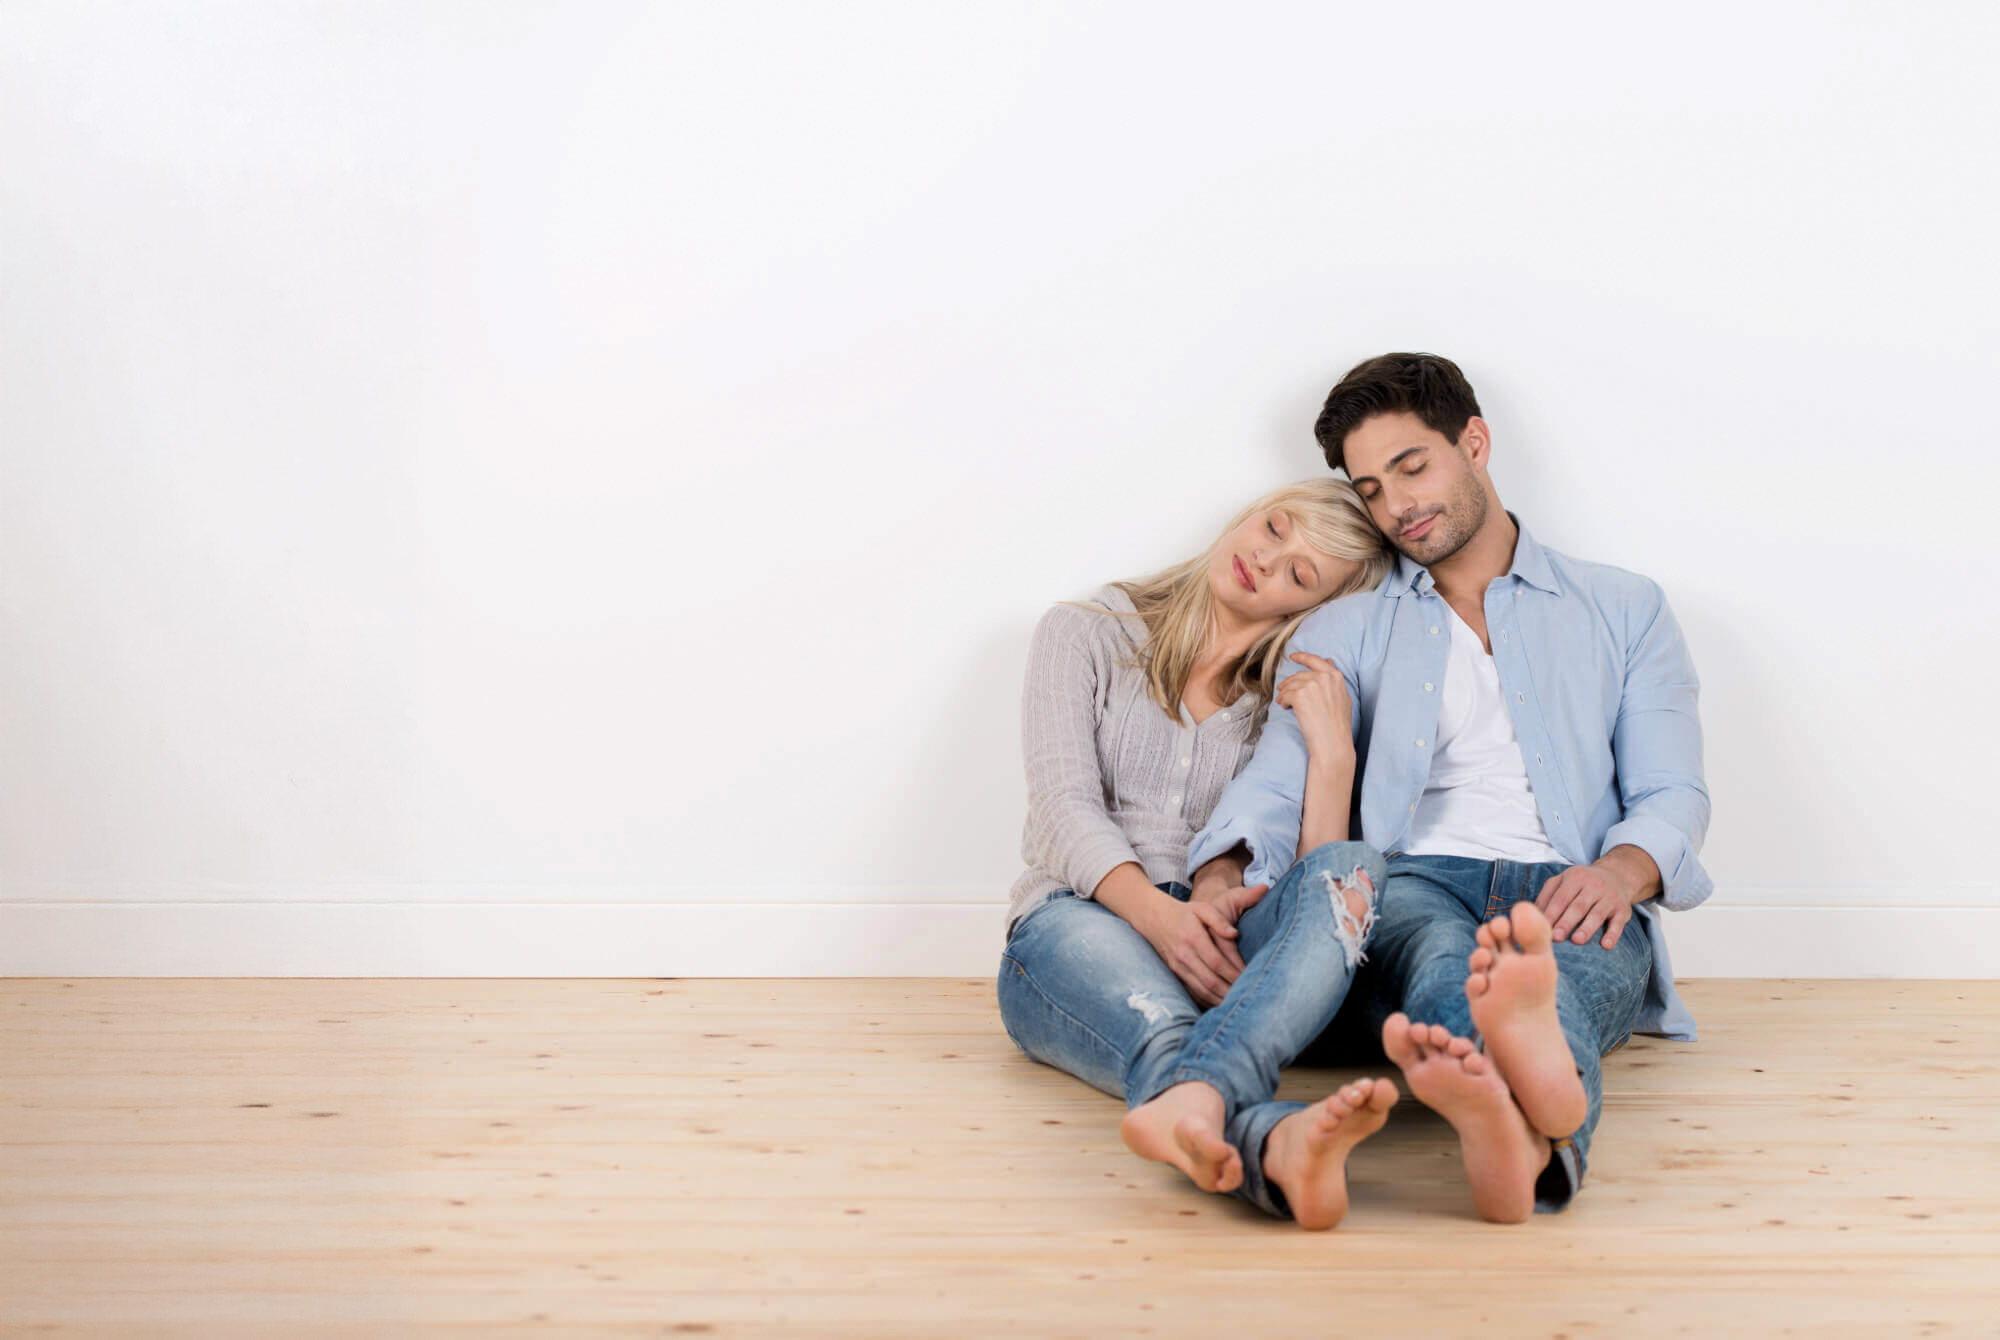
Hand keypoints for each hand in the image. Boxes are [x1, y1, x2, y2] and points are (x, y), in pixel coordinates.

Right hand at [1141, 897, 1257, 1008]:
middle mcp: (1184, 955)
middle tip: (1246, 997)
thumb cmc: (1184, 913)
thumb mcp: (1201, 908)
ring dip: (1219, 999)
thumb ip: (1219, 920)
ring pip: (1201, 990)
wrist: (1154, 919)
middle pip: (1210, 980)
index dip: (1233, 973)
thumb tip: (1234, 934)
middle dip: (1229, 991)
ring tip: (1236, 1003)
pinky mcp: (1174, 974)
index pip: (1216, 961)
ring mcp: (1177, 967)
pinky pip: (1192, 992)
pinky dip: (1207, 1001)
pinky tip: (1220, 1003)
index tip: (1248, 978)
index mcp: (1193, 937)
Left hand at [1276, 652, 1354, 766]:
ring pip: (1291, 684)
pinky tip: (1285, 706)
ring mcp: (1311, 685)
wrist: (1332, 742)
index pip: (1316, 660)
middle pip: (1300, 674)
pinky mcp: (1299, 695)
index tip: (1293, 656)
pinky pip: (1285, 694)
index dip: (1302, 657)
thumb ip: (1334, 680)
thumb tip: (1329, 661)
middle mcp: (1324, 677)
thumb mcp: (1343, 698)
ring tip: (1284, 701)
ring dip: (1285, 693)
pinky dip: (1282, 700)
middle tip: (1282, 687)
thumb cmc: (1338, 725)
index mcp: (1336, 677)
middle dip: (1290, 681)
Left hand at [1535, 863, 1642, 948]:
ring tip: (1577, 940)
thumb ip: (1547, 896)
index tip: (1542, 929)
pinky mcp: (1623, 910)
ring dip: (1587, 928)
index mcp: (1575, 878)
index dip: (1552, 913)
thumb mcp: (1563, 881)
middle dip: (1566, 922)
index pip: (1561, 898)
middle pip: (1578, 906)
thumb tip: (1533, 916)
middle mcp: (1594, 886)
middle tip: (1556, 937)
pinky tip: (1605, 945)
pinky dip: (1613, 934)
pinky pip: (1618, 923)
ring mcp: (1610, 898)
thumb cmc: (1582, 883)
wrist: (1617, 875)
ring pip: (1598, 914)